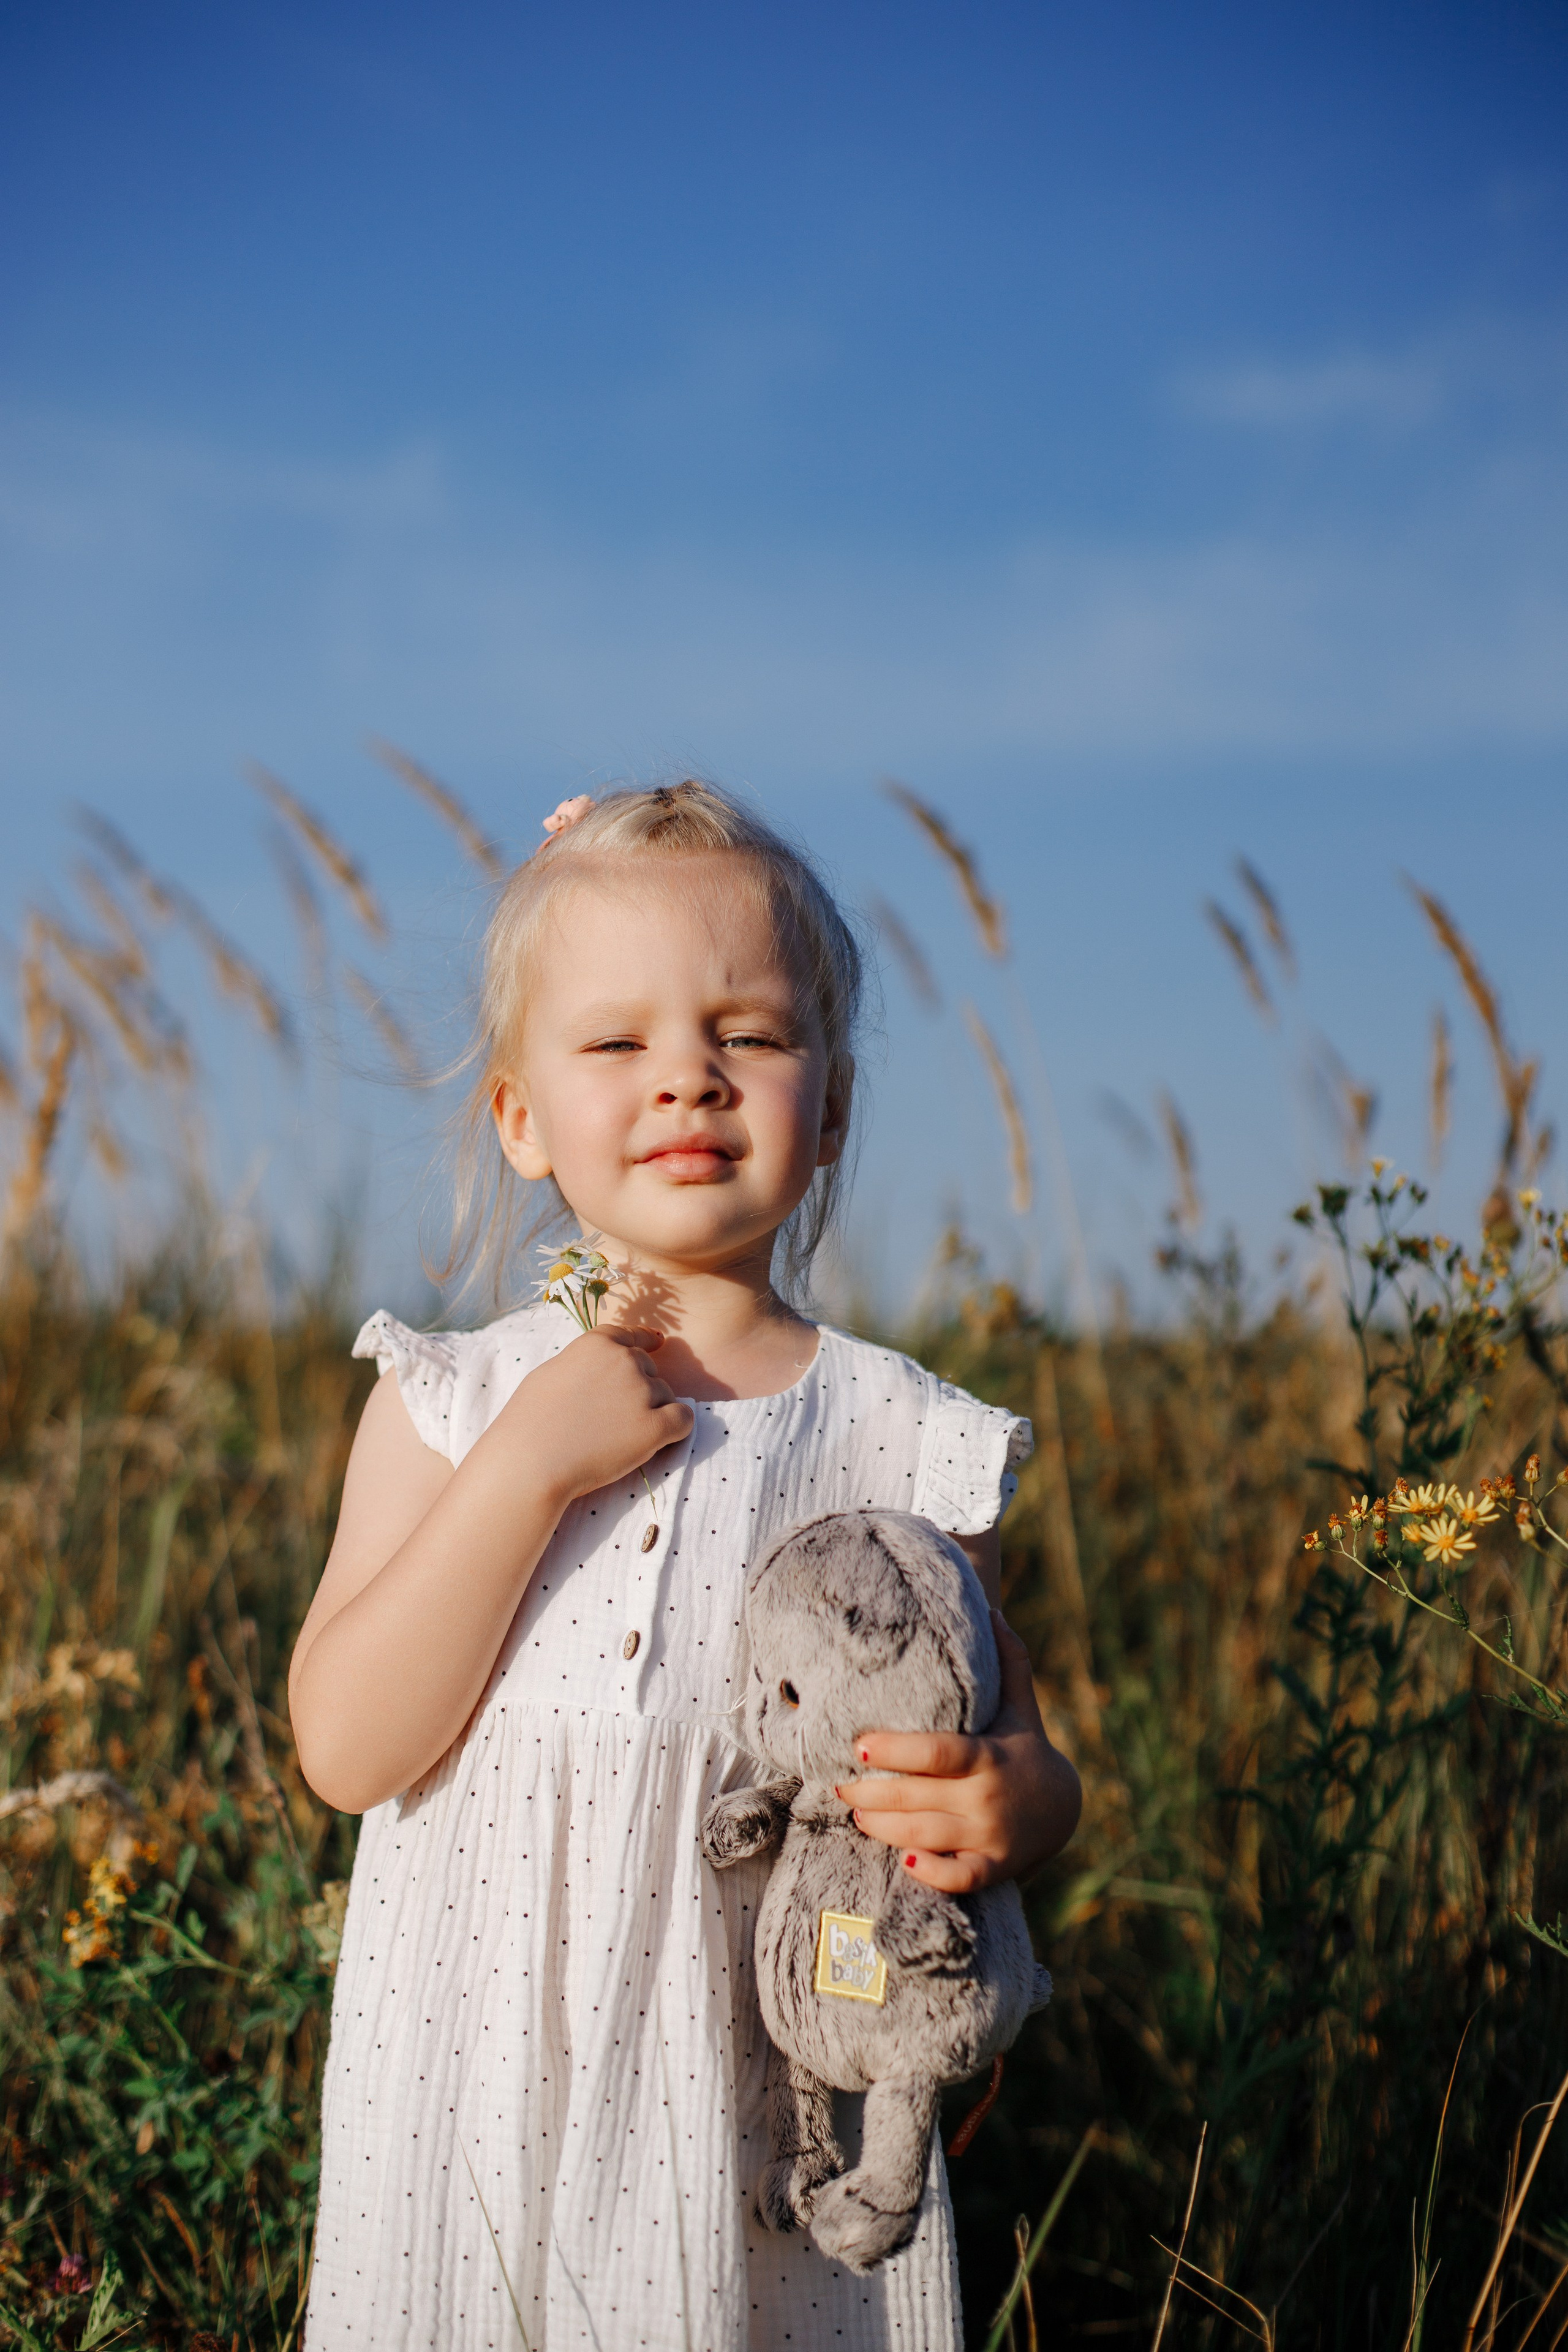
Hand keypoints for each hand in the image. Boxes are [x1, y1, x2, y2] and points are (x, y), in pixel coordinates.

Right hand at [505, 1326, 693, 1501]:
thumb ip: (584, 1363)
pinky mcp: (655, 1426)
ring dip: (653, 1411)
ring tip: (619, 1435)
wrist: (531, 1462)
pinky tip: (659, 1440)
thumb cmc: (530, 1421)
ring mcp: (642, 1392)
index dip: (645, 1341)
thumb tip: (601, 1365)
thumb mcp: (552, 1373)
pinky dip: (676, 1428)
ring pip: (666, 1396)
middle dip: (639, 1388)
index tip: (657, 1344)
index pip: (632, 1335)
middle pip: (650, 1369)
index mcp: (598, 1343)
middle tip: (612, 1417)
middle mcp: (625, 1361)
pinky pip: (683, 1420)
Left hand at [834, 1612, 1081, 1893]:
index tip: (859, 1746)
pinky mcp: (995, 1869)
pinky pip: (959, 1879)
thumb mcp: (1021, 1704)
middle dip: (872, 1793)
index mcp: (990, 1756)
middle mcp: (988, 1798)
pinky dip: (931, 1873)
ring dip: (883, 1828)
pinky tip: (903, 1861)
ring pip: (926, 1837)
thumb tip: (991, 1608)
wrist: (1066, 1810)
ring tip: (855, 1812)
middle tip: (838, 1784)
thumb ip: (1008, 1659)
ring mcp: (992, 1837)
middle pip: (918, 1799)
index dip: (895, 1751)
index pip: (937, 1753)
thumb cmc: (1027, 1747)